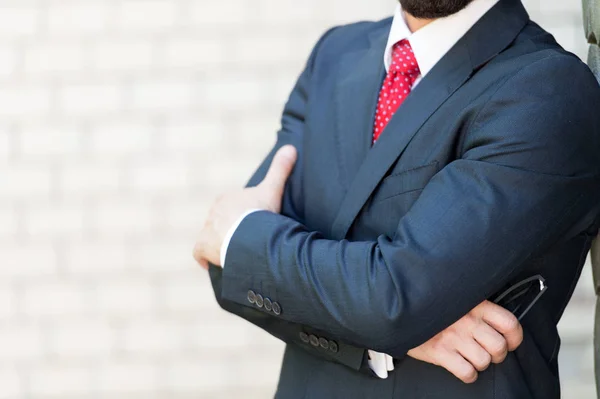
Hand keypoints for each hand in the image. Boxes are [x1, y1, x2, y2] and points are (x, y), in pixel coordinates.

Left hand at [193, 145, 297, 268]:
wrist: (246, 234)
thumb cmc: (260, 212)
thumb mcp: (272, 189)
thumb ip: (280, 169)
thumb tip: (292, 148)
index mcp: (227, 199)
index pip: (231, 205)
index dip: (241, 214)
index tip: (252, 222)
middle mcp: (213, 213)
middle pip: (221, 221)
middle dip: (230, 228)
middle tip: (246, 239)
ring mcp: (207, 230)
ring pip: (212, 236)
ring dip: (220, 243)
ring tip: (234, 253)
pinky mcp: (202, 246)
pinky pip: (199, 252)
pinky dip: (204, 258)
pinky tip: (211, 264)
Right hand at [407, 300, 522, 382]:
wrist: (402, 310)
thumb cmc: (432, 305)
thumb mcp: (457, 298)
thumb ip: (476, 304)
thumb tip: (497, 320)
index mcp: (474, 304)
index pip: (509, 323)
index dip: (514, 337)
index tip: (510, 341)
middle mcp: (467, 320)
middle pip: (499, 347)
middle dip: (497, 354)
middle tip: (487, 351)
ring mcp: (453, 337)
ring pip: (484, 361)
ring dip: (480, 364)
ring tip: (472, 357)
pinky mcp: (440, 352)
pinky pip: (467, 373)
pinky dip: (468, 374)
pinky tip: (462, 366)